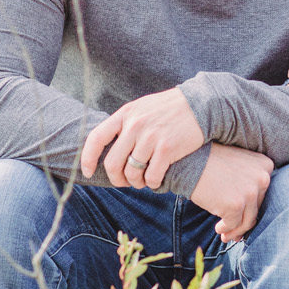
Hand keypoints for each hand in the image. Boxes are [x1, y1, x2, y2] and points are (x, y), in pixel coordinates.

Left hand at [80, 87, 204, 188]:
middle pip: (113, 162)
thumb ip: (125, 124)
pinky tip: (156, 180)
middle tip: (123, 182)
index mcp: (125, 114)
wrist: (200, 105)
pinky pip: (151, 176)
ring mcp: (151, 137)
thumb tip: (106, 146)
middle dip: (115, 178)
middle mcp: (135, 125)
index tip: (88, 172)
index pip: (96, 138)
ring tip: (142, 181)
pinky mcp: (167, 148)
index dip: (87, 158)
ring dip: (136, 182)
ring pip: (132, 172)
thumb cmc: (169, 109)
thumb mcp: (142, 108)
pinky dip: (152, 183)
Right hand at [190, 144, 273, 242]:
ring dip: (236, 231)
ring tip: (225, 235)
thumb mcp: (238, 163)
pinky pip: (232, 225)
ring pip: (247, 221)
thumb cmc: (209, 160)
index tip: (241, 215)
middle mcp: (262, 178)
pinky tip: (218, 229)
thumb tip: (249, 215)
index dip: (250, 207)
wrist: (188, 158)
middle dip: (243, 222)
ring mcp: (250, 192)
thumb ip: (249, 182)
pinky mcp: (235, 205)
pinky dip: (225, 229)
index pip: (261, 194)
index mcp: (265, 165)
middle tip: (234, 232)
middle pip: (256, 208)